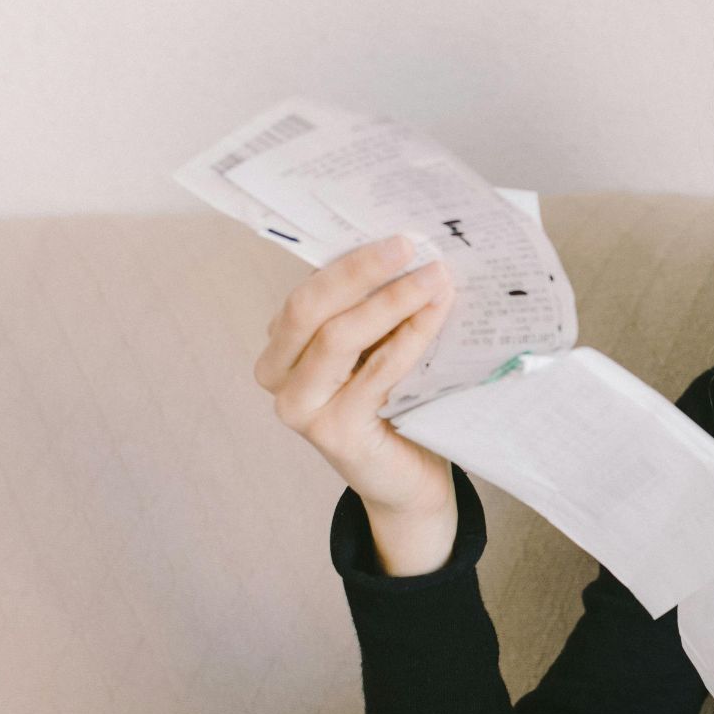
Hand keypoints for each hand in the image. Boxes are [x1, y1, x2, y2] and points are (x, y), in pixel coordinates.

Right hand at [254, 233, 456, 514]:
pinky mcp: (334, 431)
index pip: (307, 292)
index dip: (349, 260)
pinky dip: (408, 337)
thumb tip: (409, 252)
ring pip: (339, 336)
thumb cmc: (394, 407)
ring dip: (393, 300)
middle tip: (408, 245)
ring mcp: (300, 408)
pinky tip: (435, 315)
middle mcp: (278, 376)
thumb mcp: (376, 349)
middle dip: (362, 271)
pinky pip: (375, 371)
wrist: (408, 479)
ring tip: (434, 277)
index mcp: (282, 347)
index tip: (394, 234)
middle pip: (310, 307)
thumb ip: (374, 311)